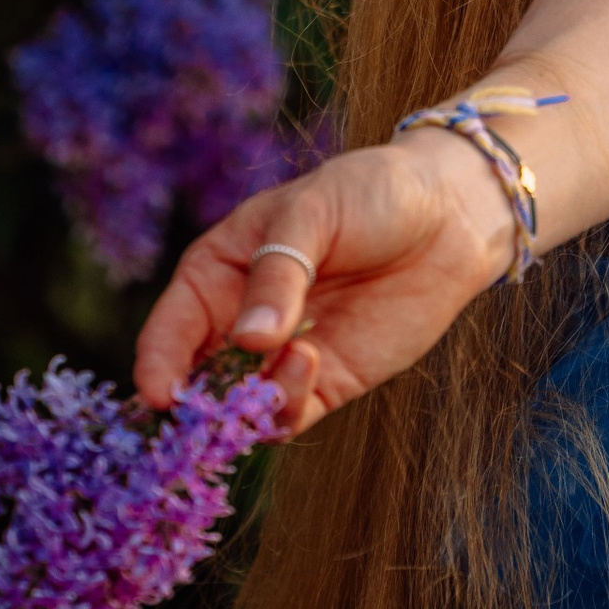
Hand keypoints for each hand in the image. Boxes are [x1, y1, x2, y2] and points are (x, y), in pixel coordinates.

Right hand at [132, 132, 516, 436]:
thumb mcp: (313, 213)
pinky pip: (287, 415)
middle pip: (196, 382)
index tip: (161, 394)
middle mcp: (238, 321)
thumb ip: (279, 274)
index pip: (171, 327)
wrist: (449, 215)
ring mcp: (280, 356)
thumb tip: (248, 339)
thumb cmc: (370, 192)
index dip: (158, 364)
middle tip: (212, 414)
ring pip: (239, 409)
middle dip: (196, 408)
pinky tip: (311, 363)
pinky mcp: (324, 382)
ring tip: (297, 358)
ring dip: (250, 404)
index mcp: (217, 272)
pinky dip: (286, 406)